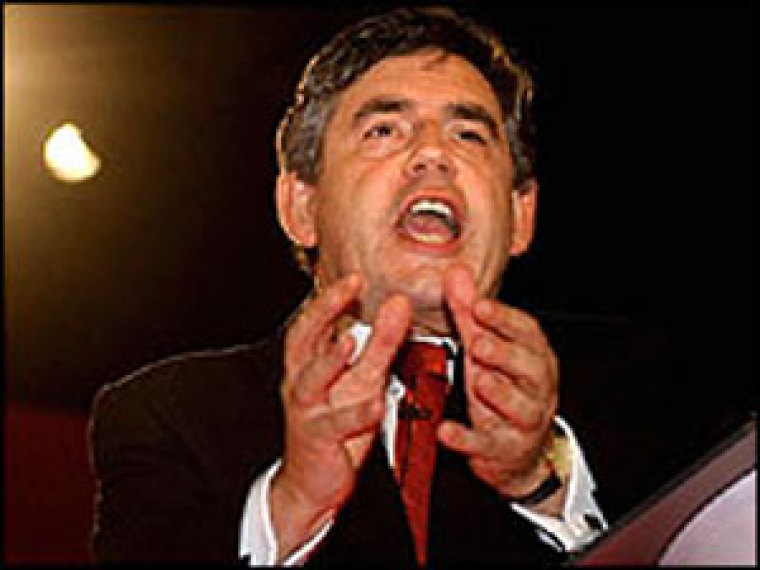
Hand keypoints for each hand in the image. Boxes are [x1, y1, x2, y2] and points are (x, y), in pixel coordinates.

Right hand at [270, 274, 410, 557]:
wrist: (315, 483)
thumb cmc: (336, 425)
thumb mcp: (364, 378)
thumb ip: (380, 343)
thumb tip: (397, 303)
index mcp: (311, 364)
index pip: (314, 322)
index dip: (331, 298)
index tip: (354, 276)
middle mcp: (302, 383)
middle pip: (303, 340)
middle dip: (324, 310)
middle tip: (348, 287)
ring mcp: (306, 411)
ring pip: (310, 381)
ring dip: (329, 359)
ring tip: (350, 340)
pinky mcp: (317, 439)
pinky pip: (334, 424)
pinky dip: (354, 413)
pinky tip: (374, 402)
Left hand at [439, 264, 560, 505]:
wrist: (516, 451)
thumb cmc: (501, 390)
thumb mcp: (484, 349)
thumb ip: (469, 314)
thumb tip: (456, 272)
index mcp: (533, 357)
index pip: (527, 332)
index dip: (504, 318)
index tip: (479, 305)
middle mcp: (537, 388)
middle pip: (531, 369)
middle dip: (505, 353)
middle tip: (478, 342)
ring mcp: (524, 422)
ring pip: (521, 408)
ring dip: (500, 394)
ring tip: (479, 380)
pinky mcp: (505, 451)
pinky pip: (488, 445)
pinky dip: (468, 439)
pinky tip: (446, 431)